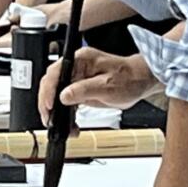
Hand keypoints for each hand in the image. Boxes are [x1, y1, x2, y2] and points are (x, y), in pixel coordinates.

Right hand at [37, 49, 158, 117]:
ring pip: (56, 94)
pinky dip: (65, 114)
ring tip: (59, 126)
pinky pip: (66, 101)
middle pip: (51, 84)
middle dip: (47, 104)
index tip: (49, 106)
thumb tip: (64, 96)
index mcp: (81, 60)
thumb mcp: (107, 86)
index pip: (55, 73)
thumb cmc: (129, 79)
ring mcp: (77, 78)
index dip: (48, 91)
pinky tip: (69, 125)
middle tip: (49, 120)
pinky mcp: (80, 89)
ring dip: (55, 111)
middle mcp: (76, 67)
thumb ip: (84, 90)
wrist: (140, 82)